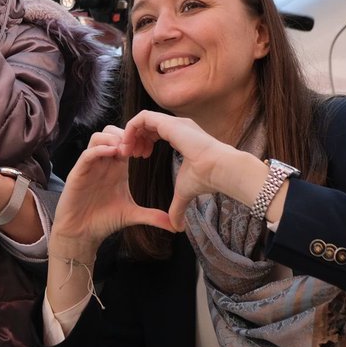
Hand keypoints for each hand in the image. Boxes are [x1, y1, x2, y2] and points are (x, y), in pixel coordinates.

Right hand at [53, 126, 172, 255]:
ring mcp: (90, 167)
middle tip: (136, 147)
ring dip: (112, 139)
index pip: (126, 141)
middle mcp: (103, 163)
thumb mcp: (132, 215)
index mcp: (117, 168)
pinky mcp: (78, 173)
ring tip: (124, 150)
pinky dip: (99, 150)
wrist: (82, 233)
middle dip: (125, 134)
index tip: (149, 149)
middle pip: (111, 133)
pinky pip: (87, 153)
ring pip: (98, 137)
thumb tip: (175, 226)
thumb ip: (153, 216)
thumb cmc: (104, 221)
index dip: (137, 139)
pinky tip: (112, 155)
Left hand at [121, 110, 239, 229]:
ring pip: (142, 120)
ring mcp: (173, 122)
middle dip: (135, 138)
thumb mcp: (184, 192)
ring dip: (130, 134)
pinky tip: (127, 146)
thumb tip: (176, 228)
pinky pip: (141, 118)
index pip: (158, 132)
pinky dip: (130, 130)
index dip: (145, 143)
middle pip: (149, 124)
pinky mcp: (167, 122)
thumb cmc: (205, 179)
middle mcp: (178, 125)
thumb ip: (177, 207)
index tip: (140, 158)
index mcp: (182, 136)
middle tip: (129, 155)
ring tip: (126, 152)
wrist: (219, 169)